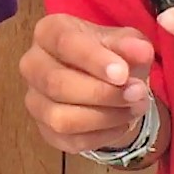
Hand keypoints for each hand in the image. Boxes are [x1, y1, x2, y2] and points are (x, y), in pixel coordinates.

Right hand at [18, 14, 155, 153]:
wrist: (104, 80)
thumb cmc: (109, 53)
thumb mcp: (124, 42)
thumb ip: (131, 44)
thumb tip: (141, 51)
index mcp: (47, 32)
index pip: (64, 43)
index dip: (94, 60)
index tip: (123, 73)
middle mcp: (32, 65)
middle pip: (57, 84)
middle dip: (102, 93)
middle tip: (138, 93)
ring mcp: (35, 100)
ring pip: (60, 118)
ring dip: (104, 117)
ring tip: (135, 108)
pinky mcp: (45, 130)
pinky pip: (71, 141)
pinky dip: (102, 135)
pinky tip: (122, 122)